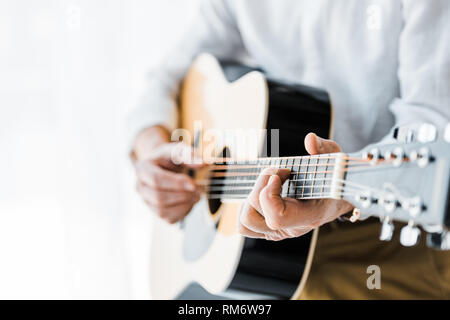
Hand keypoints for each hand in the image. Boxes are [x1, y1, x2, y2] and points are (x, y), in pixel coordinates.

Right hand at [132, 126, 202, 223]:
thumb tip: (203, 163)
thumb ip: (189, 154)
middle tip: (199, 189)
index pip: (156, 179)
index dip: (176, 183)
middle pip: (159, 197)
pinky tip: (191, 201)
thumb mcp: (178, 150)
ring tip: (197, 195)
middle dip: (182, 195)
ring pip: (163, 211)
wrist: (163, 167)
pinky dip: (184, 212)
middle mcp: (140, 187)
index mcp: (142, 168)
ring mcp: (146, 201)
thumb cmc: (169, 158)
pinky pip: (169, 218)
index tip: (193, 184)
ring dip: (184, 205)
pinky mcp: (156, 212)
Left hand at [238, 133, 353, 240]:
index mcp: (309, 216)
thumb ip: (323, 148)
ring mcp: (279, 232)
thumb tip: (310, 139)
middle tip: (278, 171)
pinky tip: (262, 190)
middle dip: (260, 186)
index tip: (280, 173)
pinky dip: (246, 207)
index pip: (277, 217)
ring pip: (245, 222)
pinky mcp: (269, 229)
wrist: (339, 196)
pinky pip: (245, 225)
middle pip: (254, 215)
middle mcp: (291, 229)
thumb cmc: (335, 177)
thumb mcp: (334, 159)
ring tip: (269, 182)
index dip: (269, 194)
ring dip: (249, 198)